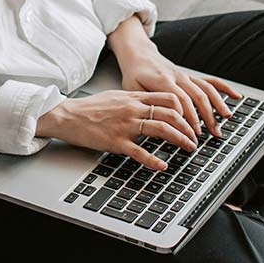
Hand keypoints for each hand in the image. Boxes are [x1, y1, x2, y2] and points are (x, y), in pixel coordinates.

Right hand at [35, 90, 200, 170]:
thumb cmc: (90, 108)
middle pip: (170, 113)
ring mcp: (125, 125)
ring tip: (188, 148)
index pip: (168, 98)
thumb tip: (151, 105)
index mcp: (134, 97)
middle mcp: (133, 109)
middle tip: (195, 137)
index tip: (192, 119)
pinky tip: (162, 166)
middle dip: (188, 127)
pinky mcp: (116, 141)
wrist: (68, 115)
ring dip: (180, 139)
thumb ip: (135, 100)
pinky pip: (140, 152)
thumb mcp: (116, 97)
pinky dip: (154, 160)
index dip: (185, 109)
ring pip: (161, 129)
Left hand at [116, 43, 241, 137]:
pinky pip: (209, 81)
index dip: (188, 118)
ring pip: (206, 89)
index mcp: (163, 81)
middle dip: (207, 116)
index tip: (192, 133)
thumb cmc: (134, 74)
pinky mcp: (190, 76)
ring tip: (225, 120)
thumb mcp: (132, 89)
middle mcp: (178, 77)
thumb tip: (157, 120)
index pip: (180, 101)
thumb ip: (146, 103)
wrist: (138, 54)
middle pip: (197, 96)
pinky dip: (224, 88)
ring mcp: (186, 76)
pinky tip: (235, 96)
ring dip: (218, 105)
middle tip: (212, 133)